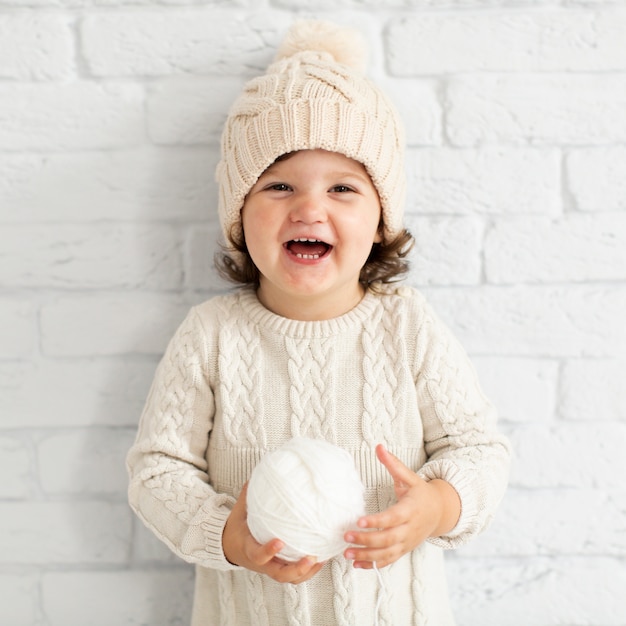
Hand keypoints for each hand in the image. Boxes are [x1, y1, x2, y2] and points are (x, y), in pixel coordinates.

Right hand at [222, 483, 324, 583]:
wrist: (231, 547)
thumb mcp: (239, 511)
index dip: (268, 551)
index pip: (258, 555)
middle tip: (311, 557)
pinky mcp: (280, 568)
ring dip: (307, 571)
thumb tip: (257, 472)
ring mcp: (272, 568)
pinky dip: (309, 569)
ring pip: (291, 578)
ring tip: (322, 558)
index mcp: (250, 549)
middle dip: (297, 569)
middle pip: (281, 575)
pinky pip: (296, 574)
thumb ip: (248, 494)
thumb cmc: (238, 527)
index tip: (279, 541)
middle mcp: (263, 564)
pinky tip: (323, 556)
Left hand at [343, 444, 460, 568]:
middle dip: (366, 540)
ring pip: (387, 553)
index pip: (392, 518)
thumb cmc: (420, 492)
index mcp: (410, 510)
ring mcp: (407, 542)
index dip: (377, 522)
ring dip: (366, 556)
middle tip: (346, 536)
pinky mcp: (403, 550)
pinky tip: (356, 565)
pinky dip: (373, 565)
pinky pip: (388, 561)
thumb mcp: (409, 477)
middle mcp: (409, 529)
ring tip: (347, 554)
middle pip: (387, 539)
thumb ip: (393, 464)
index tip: (359, 521)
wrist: (439, 512)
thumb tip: (379, 446)